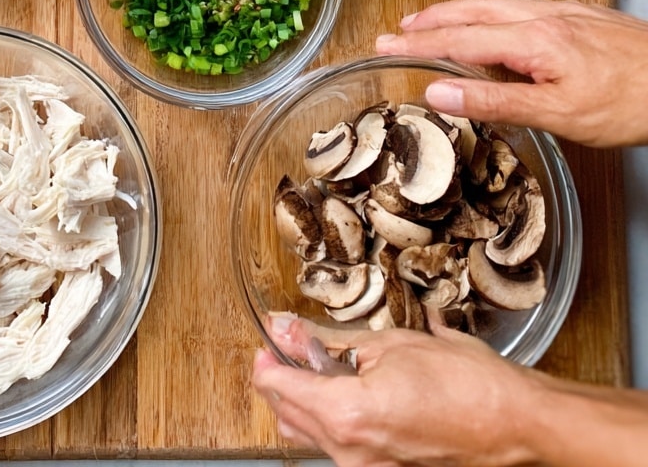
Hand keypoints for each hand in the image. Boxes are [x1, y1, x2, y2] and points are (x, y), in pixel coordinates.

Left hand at [252, 316, 539, 465]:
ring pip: (309, 435)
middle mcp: (350, 452)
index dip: (267, 357)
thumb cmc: (465, 382)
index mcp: (347, 414)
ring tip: (322, 366)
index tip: (271, 337)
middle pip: (287, 414)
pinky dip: (331, 419)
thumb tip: (287, 326)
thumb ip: (329, 339)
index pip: (278, 387)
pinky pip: (339, 449)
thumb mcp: (389, 343)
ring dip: (304, 400)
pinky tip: (351, 392)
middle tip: (292, 344)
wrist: (513, 423)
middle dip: (281, 377)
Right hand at [373, 0, 647, 147]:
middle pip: (473, 11)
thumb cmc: (633, 102)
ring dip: (458, 12)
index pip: (460, 39)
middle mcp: (544, 15)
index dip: (419, 44)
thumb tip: (437, 92)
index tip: (385, 46)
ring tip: (432, 21)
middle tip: (397, 29)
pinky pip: (521, 6)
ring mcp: (565, 12)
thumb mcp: (560, 114)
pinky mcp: (583, 16)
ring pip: (497, 4)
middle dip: (431, 19)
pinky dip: (489, 12)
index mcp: (533, 38)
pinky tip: (494, 24)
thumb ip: (495, 102)